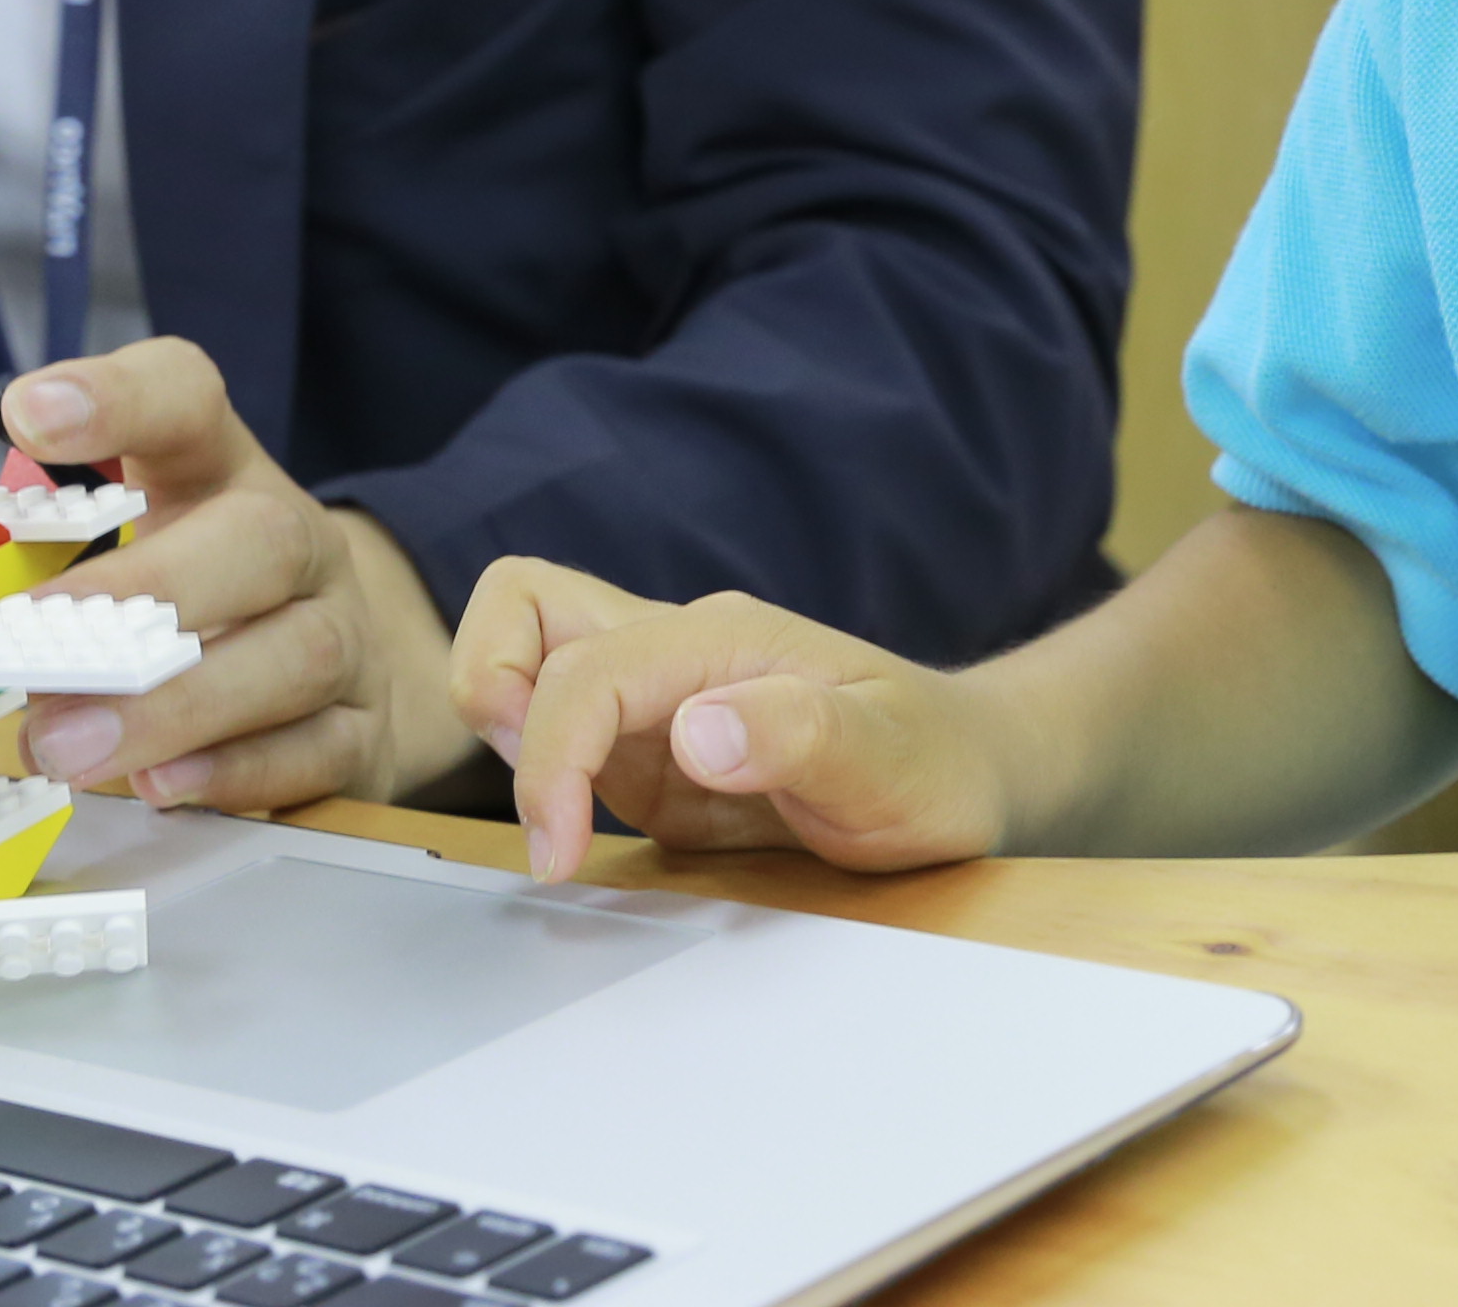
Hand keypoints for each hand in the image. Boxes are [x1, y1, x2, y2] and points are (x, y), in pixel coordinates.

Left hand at [0, 340, 469, 813]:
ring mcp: (342, 633)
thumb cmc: (196, 604)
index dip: (115, 398)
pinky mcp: (361, 729)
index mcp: (222, 473)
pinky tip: (162, 783)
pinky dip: (236, 771)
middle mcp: (298, 542)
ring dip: (178, 705)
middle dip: (149, 594)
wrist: (329, 667)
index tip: (29, 414)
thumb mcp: (128, 550)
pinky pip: (318, 749)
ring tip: (73, 747)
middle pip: (262, 538)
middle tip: (43, 650)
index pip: (185, 399)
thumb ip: (39, 563)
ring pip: (296, 655)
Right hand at [450, 558, 1013, 883]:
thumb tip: (693, 731)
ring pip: (528, 657)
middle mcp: (675, 653)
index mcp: (722, 640)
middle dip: (488, 688)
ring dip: (506, 726)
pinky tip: (576, 835)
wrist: (969, 775)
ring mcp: (657, 699)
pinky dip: (536, 769)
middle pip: (525, 605)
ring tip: (553, 821)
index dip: (551, 758)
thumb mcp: (893, 763)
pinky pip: (559, 731)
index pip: (587, 670)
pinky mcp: (651, 752)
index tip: (560, 852)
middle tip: (538, 803)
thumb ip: (800, 736)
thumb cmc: (938, 763)